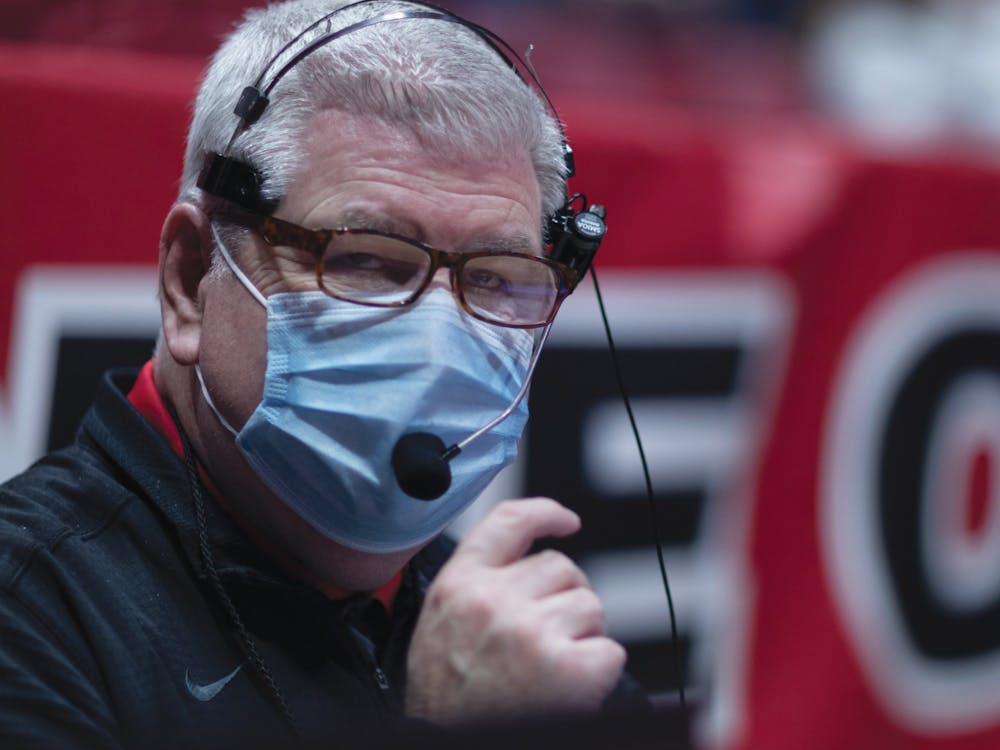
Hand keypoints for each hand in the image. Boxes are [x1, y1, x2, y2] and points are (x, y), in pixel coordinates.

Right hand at [405, 497, 626, 724]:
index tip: (566, 520)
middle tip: (544, 637)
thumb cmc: (447, 698)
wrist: (444, 746)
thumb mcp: (441, 623)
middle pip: (561, 567)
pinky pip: (610, 650)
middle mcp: (494, 601)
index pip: (509, 521)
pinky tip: (570, 687)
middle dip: (563, 597)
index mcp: (459, 585)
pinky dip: (600, 670)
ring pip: (589, 605)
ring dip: (582, 634)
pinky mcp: (568, 667)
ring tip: (551, 667)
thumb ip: (476, 584)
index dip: (546, 513)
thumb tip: (525, 562)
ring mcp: (532, 632)